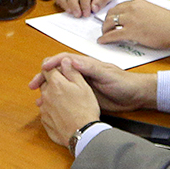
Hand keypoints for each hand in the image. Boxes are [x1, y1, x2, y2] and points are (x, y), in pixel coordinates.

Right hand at [28, 52, 156, 114]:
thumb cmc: (124, 82)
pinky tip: (50, 108)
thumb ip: (90, 68)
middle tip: (33, 86)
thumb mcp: (107, 74)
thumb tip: (71, 61)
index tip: (42, 70)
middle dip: (43, 77)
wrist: (136, 96)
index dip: (51, 63)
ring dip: (47, 91)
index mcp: (85, 65)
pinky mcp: (83, 96)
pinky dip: (56, 101)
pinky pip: (66, 96)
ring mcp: (81, 85)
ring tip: (38, 100)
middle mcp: (80, 73)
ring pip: (59, 85)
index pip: (62, 60)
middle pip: (56, 72)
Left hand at [33, 60, 100, 148]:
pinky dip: (51, 110)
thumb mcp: (83, 86)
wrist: (83, 133)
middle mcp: (46, 94)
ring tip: (65, 102)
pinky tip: (62, 113)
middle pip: (45, 83)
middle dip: (52, 82)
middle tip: (64, 86)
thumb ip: (72, 72)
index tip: (56, 69)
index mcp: (56, 83)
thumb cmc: (85, 109)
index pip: (47, 68)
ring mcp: (44, 108)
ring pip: (44, 97)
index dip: (52, 67)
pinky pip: (45, 111)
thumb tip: (65, 61)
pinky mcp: (45, 120)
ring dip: (51, 97)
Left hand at [96, 0, 169, 49]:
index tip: (110, 19)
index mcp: (137, 2)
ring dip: (104, 30)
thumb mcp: (151, 11)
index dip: (112, 14)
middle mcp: (131, 8)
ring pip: (109, 23)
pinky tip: (102, 41)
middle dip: (106, 21)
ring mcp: (130, 20)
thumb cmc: (169, 22)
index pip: (118, 7)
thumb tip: (133, 22)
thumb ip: (140, 13)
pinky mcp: (131, 31)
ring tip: (104, 35)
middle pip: (111, 14)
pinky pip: (113, 35)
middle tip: (105, 28)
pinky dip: (105, 38)